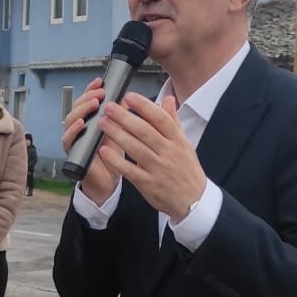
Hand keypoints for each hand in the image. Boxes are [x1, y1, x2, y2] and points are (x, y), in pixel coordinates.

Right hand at [61, 78, 121, 205]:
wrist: (108, 179)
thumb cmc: (113, 154)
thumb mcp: (120, 131)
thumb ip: (122, 116)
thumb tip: (130, 98)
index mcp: (91, 119)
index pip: (88, 99)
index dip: (91, 89)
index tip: (100, 81)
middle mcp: (80, 126)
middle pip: (77, 106)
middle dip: (87, 97)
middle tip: (99, 93)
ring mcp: (74, 138)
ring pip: (70, 119)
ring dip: (81, 109)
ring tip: (93, 104)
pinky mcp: (72, 151)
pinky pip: (68, 139)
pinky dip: (73, 130)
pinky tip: (81, 124)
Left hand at [94, 93, 206, 220]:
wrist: (194, 200)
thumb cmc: (186, 169)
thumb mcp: (185, 143)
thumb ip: (173, 121)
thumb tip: (168, 99)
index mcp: (177, 140)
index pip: (160, 119)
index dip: (144, 106)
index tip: (129, 96)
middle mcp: (168, 152)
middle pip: (144, 131)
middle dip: (125, 117)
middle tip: (109, 107)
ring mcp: (158, 168)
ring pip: (135, 148)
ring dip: (117, 134)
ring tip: (103, 123)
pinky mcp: (148, 184)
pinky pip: (129, 170)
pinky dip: (116, 160)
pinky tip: (103, 150)